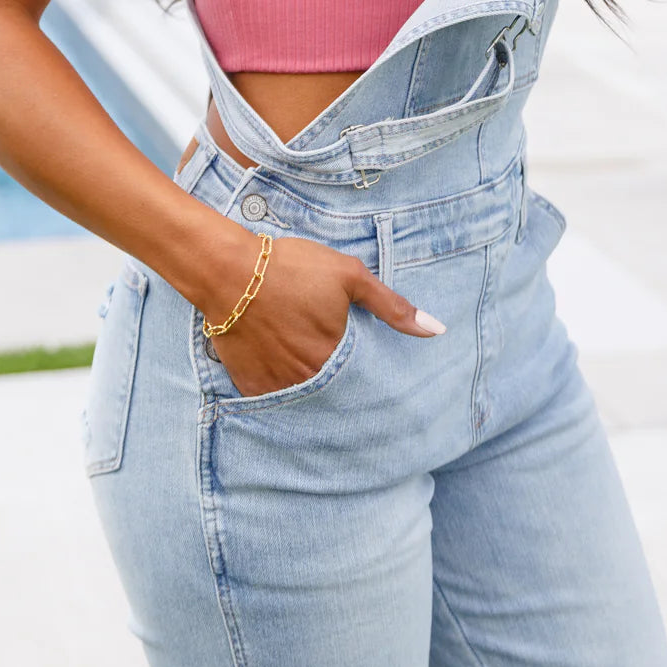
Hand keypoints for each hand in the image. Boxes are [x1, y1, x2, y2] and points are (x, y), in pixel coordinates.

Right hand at [200, 233, 444, 398]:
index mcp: (338, 356)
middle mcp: (311, 379)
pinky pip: (272, 398)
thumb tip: (436, 330)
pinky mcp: (252, 387)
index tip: (372, 374)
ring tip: (308, 369)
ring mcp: (279, 386)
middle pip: (335, 392)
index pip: (365, 380)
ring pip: (305, 397)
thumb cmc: (291, 268)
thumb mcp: (348, 276)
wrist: (229, 272)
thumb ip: (392, 306)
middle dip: (341, 384)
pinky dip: (279, 388)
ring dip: (311, 386)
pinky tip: (279, 368)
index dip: (368, 375)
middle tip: (338, 371)